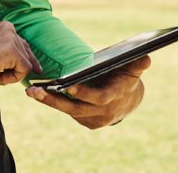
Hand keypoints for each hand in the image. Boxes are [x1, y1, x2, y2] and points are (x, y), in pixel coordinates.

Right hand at [0, 21, 40, 85]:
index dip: (20, 62)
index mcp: (3, 27)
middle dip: (15, 70)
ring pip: (25, 64)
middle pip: (26, 54)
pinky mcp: (13, 51)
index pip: (21, 45)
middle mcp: (9, 29)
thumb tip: (22, 64)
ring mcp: (12, 39)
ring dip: (9, 76)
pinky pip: (23, 70)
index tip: (23, 71)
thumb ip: (4, 51)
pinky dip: (11, 79)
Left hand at [25, 55, 150, 128]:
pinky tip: (39, 93)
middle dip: (54, 100)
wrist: (129, 100)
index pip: (99, 98)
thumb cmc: (127, 77)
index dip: (85, 93)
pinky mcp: (87, 122)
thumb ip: (138, 63)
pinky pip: (68, 112)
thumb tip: (146, 56)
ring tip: (31, 91)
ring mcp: (94, 119)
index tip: (69, 86)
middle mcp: (103, 112)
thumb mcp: (134, 69)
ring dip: (49, 101)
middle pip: (76, 108)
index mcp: (115, 96)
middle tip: (35, 91)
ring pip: (68, 111)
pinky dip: (54, 103)